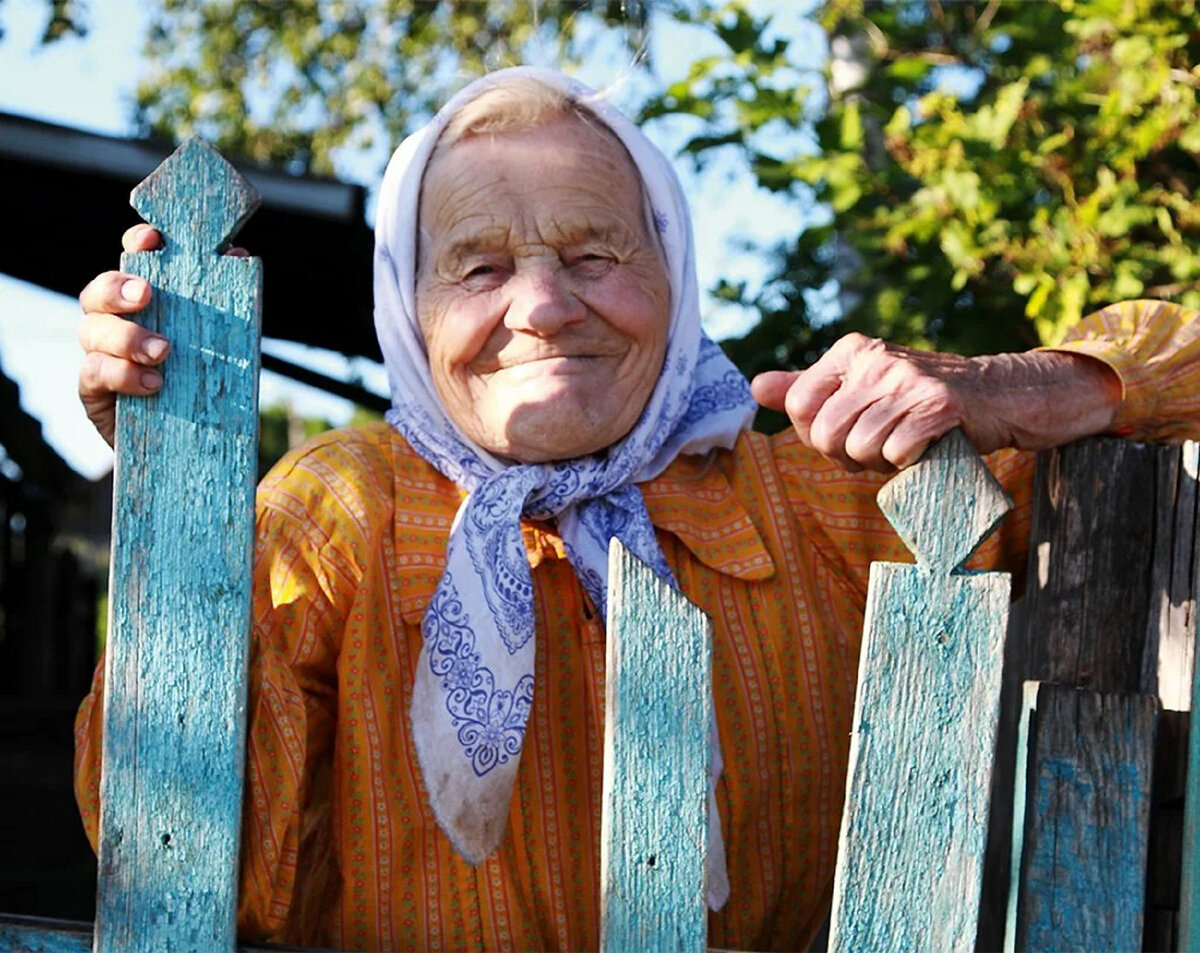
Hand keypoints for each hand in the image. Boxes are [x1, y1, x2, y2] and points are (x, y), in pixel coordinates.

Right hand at [77, 224, 248, 446]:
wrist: (190, 446)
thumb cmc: (203, 386)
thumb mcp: (219, 343)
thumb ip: (224, 304)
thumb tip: (236, 256)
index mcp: (144, 306)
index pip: (131, 263)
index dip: (136, 246)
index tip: (152, 239)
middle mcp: (114, 324)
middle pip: (97, 293)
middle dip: (117, 288)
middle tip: (146, 295)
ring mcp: (99, 357)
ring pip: (92, 332)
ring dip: (126, 337)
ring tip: (163, 352)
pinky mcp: (94, 393)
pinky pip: (94, 374)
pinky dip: (123, 375)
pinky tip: (152, 383)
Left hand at [750, 332, 1121, 472]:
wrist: (997, 396)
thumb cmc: (918, 398)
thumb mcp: (860, 386)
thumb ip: (806, 388)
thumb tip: (755, 387)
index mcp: (851, 350)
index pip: (798, 405)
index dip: (816, 434)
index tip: (846, 433)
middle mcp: (876, 358)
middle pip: (824, 433)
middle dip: (847, 455)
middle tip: (878, 446)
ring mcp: (909, 380)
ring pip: (860, 447)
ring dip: (879, 462)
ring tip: (902, 445)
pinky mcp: (940, 405)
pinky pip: (896, 452)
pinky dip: (907, 462)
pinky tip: (924, 447)